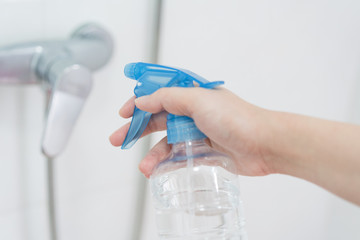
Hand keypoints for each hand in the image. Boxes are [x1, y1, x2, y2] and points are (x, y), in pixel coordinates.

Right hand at [110, 87, 274, 177]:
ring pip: (167, 142)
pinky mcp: (203, 151)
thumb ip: (167, 98)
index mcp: (191, 95)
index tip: (123, 113)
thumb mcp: (198, 100)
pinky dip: (167, 164)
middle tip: (118, 140)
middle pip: (157, 119)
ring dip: (153, 154)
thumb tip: (142, 101)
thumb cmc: (235, 118)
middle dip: (136, 130)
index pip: (158, 95)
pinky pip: (179, 157)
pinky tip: (158, 171)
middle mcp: (192, 112)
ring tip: (144, 168)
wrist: (264, 143)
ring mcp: (197, 133)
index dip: (139, 103)